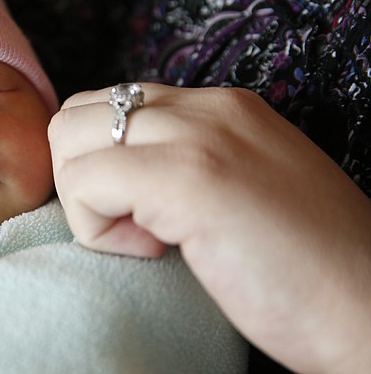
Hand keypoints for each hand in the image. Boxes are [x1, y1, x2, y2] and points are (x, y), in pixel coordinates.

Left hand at [48, 83, 370, 373]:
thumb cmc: (305, 267)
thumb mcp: (238, 188)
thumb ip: (183, 163)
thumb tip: (111, 176)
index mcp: (219, 108)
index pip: (109, 106)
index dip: (102, 164)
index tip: (143, 213)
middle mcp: (206, 107)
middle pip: (76, 115)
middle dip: (82, 177)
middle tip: (134, 225)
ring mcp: (198, 136)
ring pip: (68, 140)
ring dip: (87, 200)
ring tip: (148, 237)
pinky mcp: (189, 178)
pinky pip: (86, 183)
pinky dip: (98, 228)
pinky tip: (156, 251)